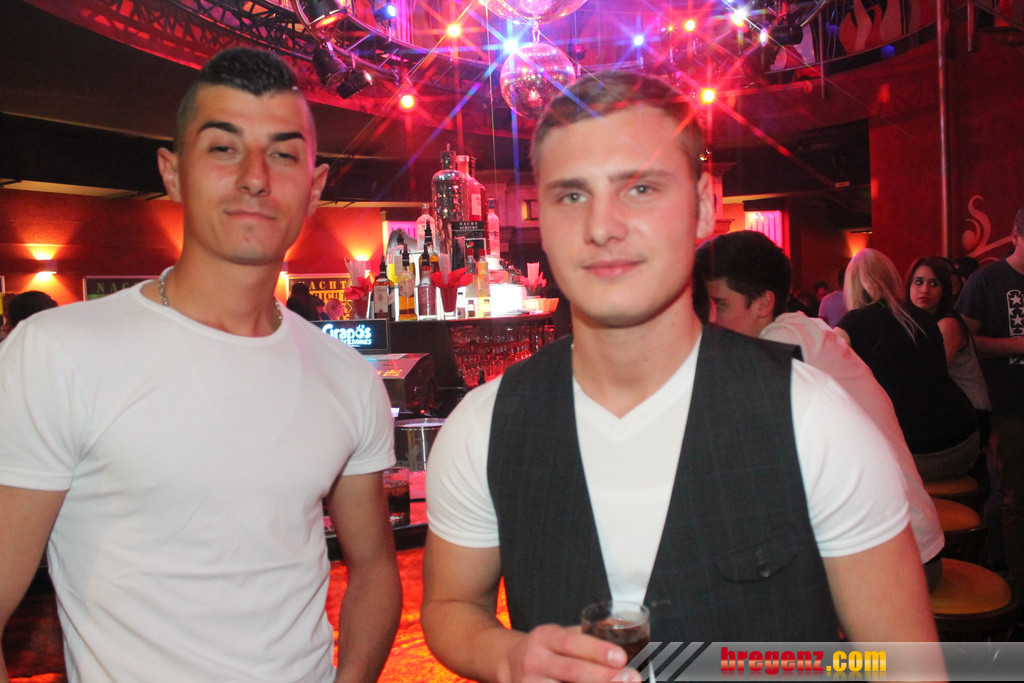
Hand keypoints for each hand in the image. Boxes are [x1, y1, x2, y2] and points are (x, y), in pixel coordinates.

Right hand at [505, 623, 640, 682]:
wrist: (505, 663)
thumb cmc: (542, 649)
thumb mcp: (557, 634)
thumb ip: (586, 633)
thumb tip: (621, 626)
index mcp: (544, 638)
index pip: (572, 642)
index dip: (597, 650)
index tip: (621, 657)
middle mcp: (535, 661)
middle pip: (572, 671)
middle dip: (604, 677)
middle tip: (632, 678)